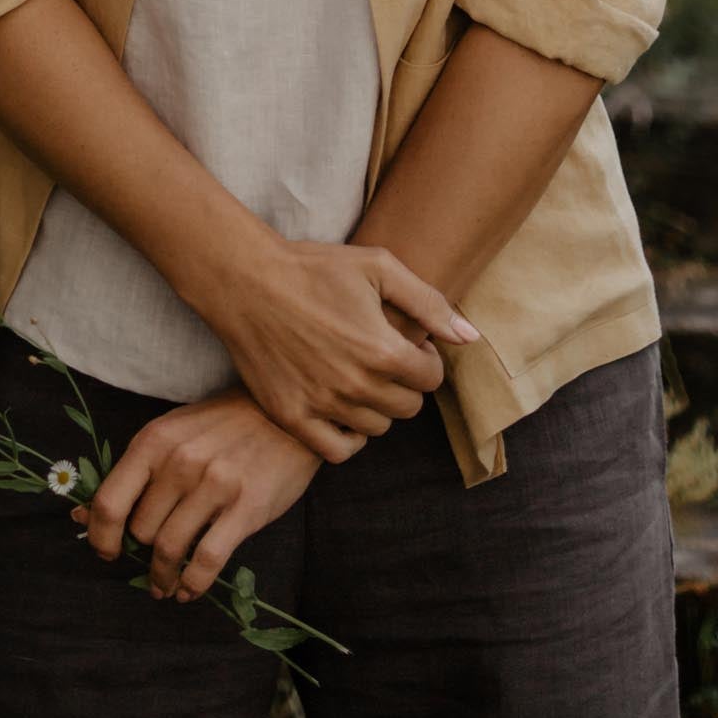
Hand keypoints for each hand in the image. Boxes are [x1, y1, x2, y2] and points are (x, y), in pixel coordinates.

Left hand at [78, 392, 325, 599]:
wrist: (285, 415)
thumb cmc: (222, 425)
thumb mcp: (172, 433)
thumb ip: (133, 473)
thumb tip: (80, 514)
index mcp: (155, 441)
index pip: (109, 502)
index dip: (100, 537)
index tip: (107, 552)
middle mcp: (180, 462)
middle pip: (141, 531)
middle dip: (141, 553)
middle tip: (151, 563)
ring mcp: (214, 485)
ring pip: (170, 550)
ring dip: (162, 577)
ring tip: (164, 585)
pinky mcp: (246, 508)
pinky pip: (207, 561)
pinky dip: (193, 584)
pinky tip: (189, 590)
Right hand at [210, 239, 477, 461]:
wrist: (247, 281)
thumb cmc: (315, 268)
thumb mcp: (378, 267)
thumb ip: (429, 304)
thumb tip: (470, 338)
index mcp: (382, 351)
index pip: (430, 379)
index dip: (424, 357)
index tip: (407, 341)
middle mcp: (356, 386)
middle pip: (407, 406)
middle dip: (405, 382)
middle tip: (382, 356)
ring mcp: (322, 406)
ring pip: (377, 427)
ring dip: (377, 405)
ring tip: (359, 374)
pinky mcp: (292, 417)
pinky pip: (338, 450)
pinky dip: (347, 436)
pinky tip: (342, 406)